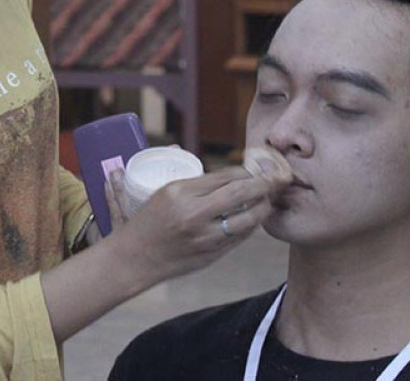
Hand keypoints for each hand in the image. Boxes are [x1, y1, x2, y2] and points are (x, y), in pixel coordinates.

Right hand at [106, 166, 286, 288]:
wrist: (131, 260)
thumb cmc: (140, 222)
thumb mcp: (154, 191)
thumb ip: (173, 172)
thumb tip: (176, 148)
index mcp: (178, 192)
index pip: (223, 176)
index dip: (245, 170)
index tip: (256, 166)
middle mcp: (193, 214)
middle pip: (241, 194)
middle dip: (264, 184)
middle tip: (278, 178)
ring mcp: (204, 237)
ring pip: (246, 219)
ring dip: (262, 207)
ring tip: (269, 199)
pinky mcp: (210, 256)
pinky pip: (239, 238)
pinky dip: (250, 226)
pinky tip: (255, 218)